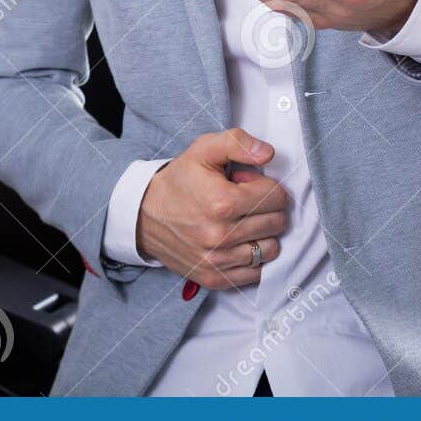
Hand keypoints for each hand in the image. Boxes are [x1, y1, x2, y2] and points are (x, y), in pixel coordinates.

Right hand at [134, 128, 288, 290]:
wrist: (143, 215)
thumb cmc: (178, 181)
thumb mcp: (202, 150)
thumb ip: (237, 143)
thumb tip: (268, 153)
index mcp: (222, 202)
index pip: (277, 197)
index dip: (265, 185)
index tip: (246, 185)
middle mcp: (221, 235)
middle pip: (277, 223)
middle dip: (266, 208)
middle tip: (242, 202)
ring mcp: (218, 260)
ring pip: (270, 249)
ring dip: (261, 234)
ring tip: (240, 223)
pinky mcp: (215, 278)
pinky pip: (256, 273)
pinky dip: (252, 258)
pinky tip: (236, 243)